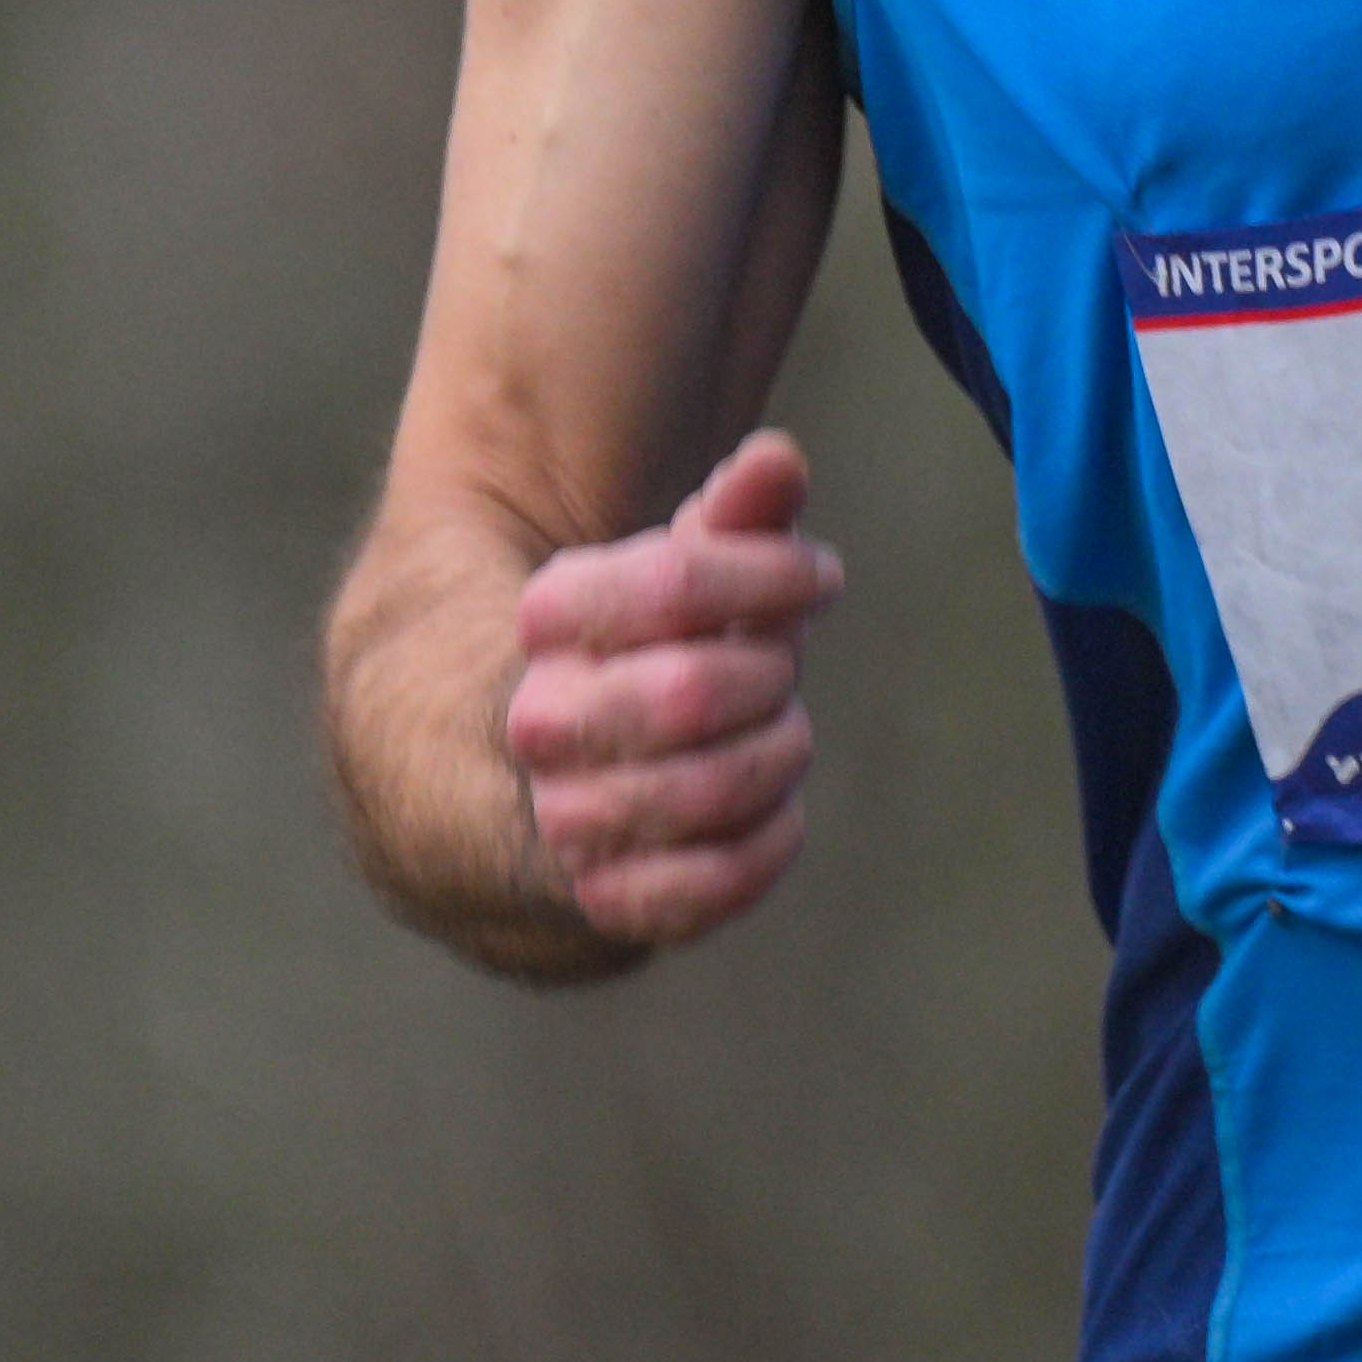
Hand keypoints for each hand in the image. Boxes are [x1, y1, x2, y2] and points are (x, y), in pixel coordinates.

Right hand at [501, 433, 844, 950]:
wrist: (578, 776)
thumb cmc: (663, 649)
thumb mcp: (692, 571)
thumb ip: (738, 512)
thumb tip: (781, 461)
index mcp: (551, 616)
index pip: (674, 581)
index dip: (773, 574)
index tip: (821, 577)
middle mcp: (540, 719)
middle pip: (689, 692)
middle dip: (768, 677)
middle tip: (780, 671)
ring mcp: (566, 815)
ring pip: (705, 790)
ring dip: (777, 756)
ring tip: (783, 736)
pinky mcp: (608, 899)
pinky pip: (711, 884)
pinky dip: (770, 842)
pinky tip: (780, 809)